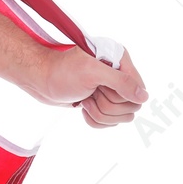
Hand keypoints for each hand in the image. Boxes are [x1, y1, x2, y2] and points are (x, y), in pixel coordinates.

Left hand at [21, 44, 147, 127]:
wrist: (38, 80)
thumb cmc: (60, 72)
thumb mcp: (91, 72)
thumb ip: (120, 82)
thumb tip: (144, 96)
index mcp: (120, 60)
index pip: (138, 91)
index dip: (119, 96)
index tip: (99, 87)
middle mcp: (118, 74)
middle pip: (131, 108)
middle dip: (106, 105)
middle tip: (89, 92)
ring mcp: (110, 90)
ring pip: (121, 118)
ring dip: (99, 113)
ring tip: (84, 99)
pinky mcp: (101, 103)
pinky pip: (110, 123)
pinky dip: (95, 119)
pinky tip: (82, 107)